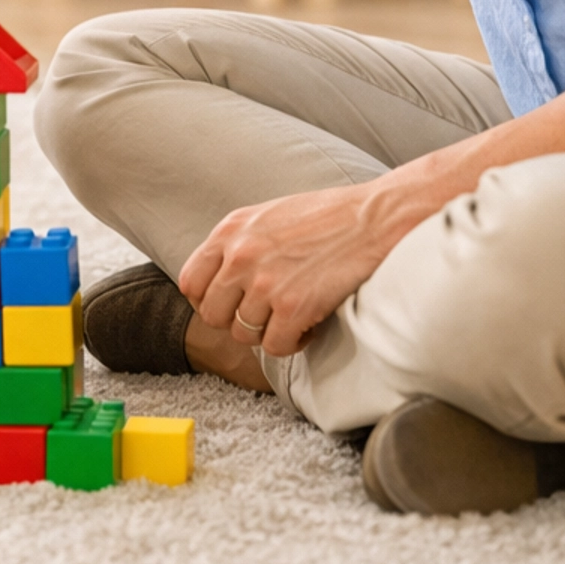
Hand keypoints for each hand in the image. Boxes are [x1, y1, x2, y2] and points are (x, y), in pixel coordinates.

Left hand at [177, 181, 393, 357]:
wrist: (373, 218)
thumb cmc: (327, 217)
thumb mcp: (268, 217)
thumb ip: (239, 244)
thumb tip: (221, 279)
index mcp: (231, 230)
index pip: (191, 282)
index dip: (208, 301)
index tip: (231, 305)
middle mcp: (240, 255)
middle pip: (213, 315)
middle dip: (237, 321)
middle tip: (265, 315)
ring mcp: (265, 282)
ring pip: (243, 334)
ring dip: (267, 332)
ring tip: (292, 316)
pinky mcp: (293, 306)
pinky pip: (274, 347)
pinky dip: (292, 343)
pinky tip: (308, 326)